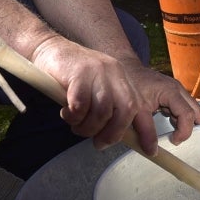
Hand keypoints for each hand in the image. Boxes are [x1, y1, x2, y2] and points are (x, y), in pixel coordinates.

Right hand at [30, 36, 199, 155]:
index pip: (140, 106)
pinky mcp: (78, 73)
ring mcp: (97, 71)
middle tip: (98, 143)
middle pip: (126, 110)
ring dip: (88, 127)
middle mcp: (114, 72)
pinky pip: (81, 106)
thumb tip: (112, 137)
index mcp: (121, 77)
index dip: (147, 131)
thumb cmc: (70, 75)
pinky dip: (73, 117)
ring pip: (102, 112)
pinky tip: (66, 113)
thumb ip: (108, 107)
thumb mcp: (96, 87)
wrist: (48, 48)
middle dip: (114, 133)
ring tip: (76, 125)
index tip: (150, 151)